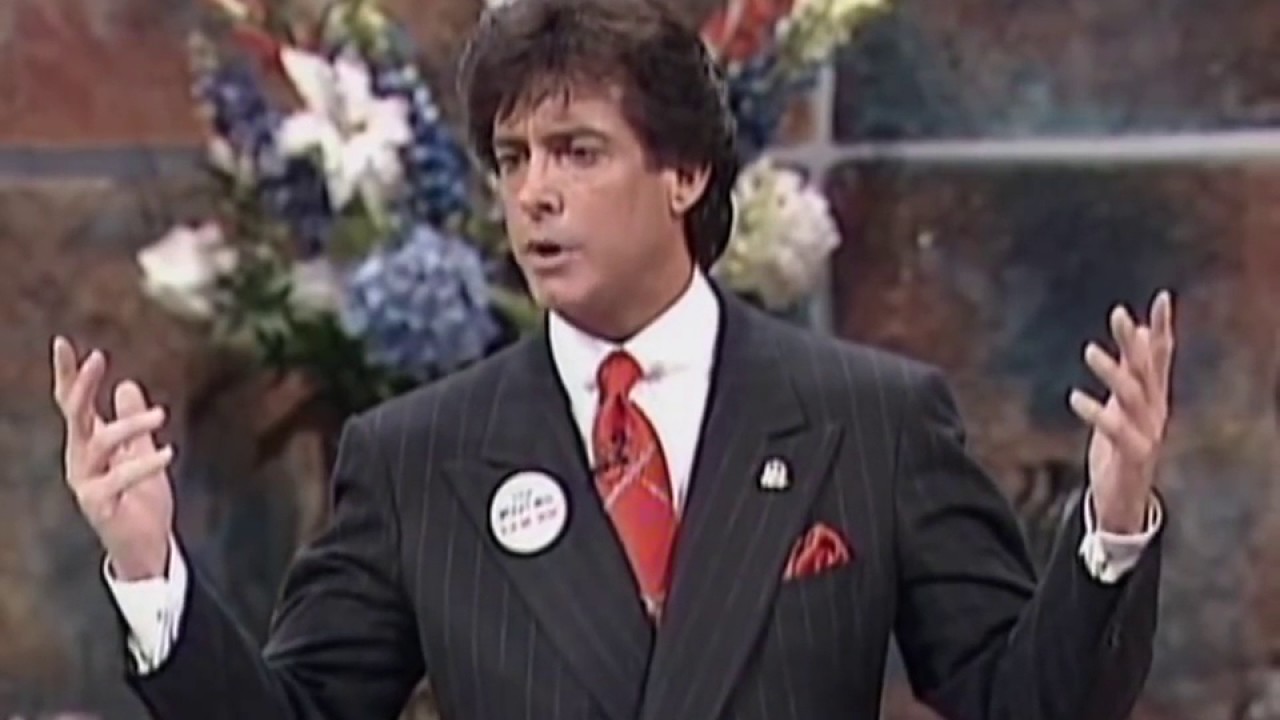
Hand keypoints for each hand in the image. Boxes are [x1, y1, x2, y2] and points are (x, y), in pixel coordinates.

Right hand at [52, 337, 174, 580]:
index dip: (68, 375)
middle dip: (82, 385)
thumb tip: (128, 385)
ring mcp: (85, 483)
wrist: (147, 546)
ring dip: (128, 425)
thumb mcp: (141, 452)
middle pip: (73, 415)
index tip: (64, 343)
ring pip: (97, 443)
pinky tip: (167, 453)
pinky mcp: (98, 505)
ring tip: (160, 415)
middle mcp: (80, 460)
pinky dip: (142, 465)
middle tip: (97, 358)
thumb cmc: (141, 500)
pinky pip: (117, 480)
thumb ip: (131, 422)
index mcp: (89, 444)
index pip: (72, 404)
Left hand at [1069, 291, 1174, 533]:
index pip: (1162, 356)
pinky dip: (1096, 413)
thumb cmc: (1121, 447)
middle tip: (1119, 314)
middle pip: (1148, 371)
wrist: (1123, 500)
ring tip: (1090, 351)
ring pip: (1133, 397)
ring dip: (1113, 373)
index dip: (1163, 328)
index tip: (1163, 298)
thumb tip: (1139, 333)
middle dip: (1135, 342)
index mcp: (1154, 397)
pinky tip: (1075, 398)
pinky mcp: (1132, 456)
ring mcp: (1146, 434)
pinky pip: (1115, 431)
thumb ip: (1132, 371)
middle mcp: (1155, 411)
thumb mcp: (1126, 404)